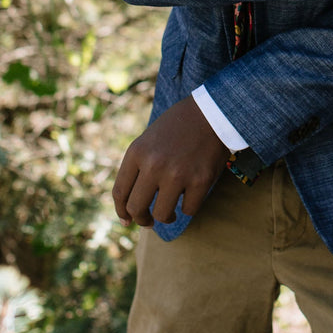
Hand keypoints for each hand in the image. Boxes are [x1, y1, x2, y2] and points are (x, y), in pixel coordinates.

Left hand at [111, 96, 230, 227]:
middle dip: (141, 220)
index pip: (120, 192)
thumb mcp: (148, 139)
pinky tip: (190, 196)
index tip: (126, 220)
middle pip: (136, 208)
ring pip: (162, 214)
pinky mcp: (200, 180)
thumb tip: (129, 209)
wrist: (212, 111)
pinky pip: (188, 210)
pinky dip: (188, 206)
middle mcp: (154, 165)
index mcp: (137, 152)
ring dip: (166, 217)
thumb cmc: (178, 126)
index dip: (121, 211)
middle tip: (148, 221)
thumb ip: (138, 167)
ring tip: (170, 213)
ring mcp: (177, 174)